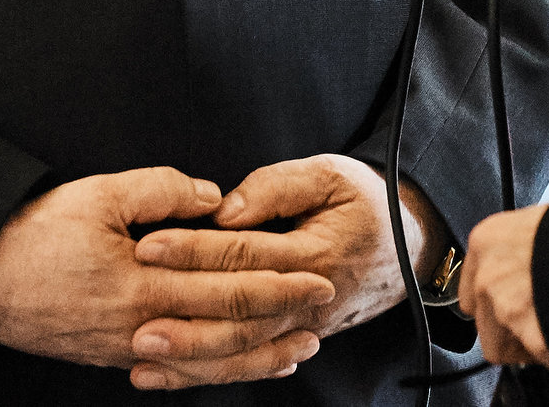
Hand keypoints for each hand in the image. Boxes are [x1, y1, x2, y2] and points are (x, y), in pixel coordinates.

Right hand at [0, 166, 333, 386]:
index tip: (317, 278)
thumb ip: (162, 191)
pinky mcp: (108, 355)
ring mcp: (124, 349)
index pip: (227, 288)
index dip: (278, 285)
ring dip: (255, 357)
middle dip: (280, 321)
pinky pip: (174, 368)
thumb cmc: (32, 233)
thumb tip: (214, 198)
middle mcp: (139, 327)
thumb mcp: (99, 194)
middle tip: (323, 312)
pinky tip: (232, 363)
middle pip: (226, 330)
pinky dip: (212, 368)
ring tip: (296, 350)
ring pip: (205, 362)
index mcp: (143, 285)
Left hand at [132, 155, 438, 377]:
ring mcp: (303, 327)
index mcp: (314, 254)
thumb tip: (223, 210)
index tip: (147, 246)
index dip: (193, 250)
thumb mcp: (331, 175)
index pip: (242, 254)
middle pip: (238, 316)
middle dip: (184, 322)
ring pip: (242, 351)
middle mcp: (307, 300)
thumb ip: (277, 186)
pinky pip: (249, 361)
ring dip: (192, 358)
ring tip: (143, 358)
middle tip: (135, 324)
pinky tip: (171, 374)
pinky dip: (209, 371)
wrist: (413, 247)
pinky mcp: (296, 338)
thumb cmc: (367, 201)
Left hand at [458, 204, 548, 370]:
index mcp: (487, 243)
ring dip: (534, 346)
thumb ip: (525, 249)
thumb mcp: (543, 220)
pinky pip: (548, 360)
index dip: (494, 301)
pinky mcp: (536, 343)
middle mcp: (490, 280)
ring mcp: (509, 314)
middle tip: (544, 319)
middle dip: (513, 329)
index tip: (509, 304)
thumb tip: (534, 261)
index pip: (471, 288)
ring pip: (509, 348)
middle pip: (487, 323)